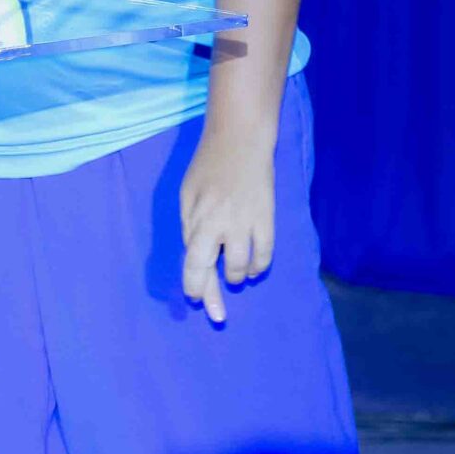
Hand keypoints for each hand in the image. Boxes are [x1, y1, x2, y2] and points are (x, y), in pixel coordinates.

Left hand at [179, 127, 274, 322]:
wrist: (240, 139)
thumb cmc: (208, 164)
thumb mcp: (188, 192)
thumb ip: (190, 225)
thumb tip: (197, 253)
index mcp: (196, 217)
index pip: (192, 261)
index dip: (193, 284)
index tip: (194, 298)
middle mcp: (218, 223)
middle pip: (212, 269)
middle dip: (211, 296)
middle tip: (216, 314)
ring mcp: (244, 222)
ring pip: (240, 266)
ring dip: (236, 277)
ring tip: (235, 277)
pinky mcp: (266, 218)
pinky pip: (264, 254)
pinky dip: (259, 266)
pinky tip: (254, 269)